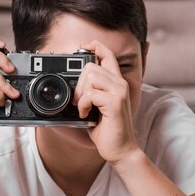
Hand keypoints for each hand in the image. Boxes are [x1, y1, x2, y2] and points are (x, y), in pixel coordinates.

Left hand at [73, 40, 139, 163]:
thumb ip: (91, 92)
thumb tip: (73, 86)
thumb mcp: (96, 107)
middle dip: (78, 83)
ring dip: (80, 93)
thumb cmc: (108, 130)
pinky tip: (86, 115)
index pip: (108, 54)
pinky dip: (83, 105)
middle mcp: (120, 83)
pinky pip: (90, 93)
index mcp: (116, 82)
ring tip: (83, 107)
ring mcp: (119, 91)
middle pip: (91, 66)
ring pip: (91, 76)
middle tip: (78, 101)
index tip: (82, 47)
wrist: (120, 149)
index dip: (94, 45)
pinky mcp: (115, 102)